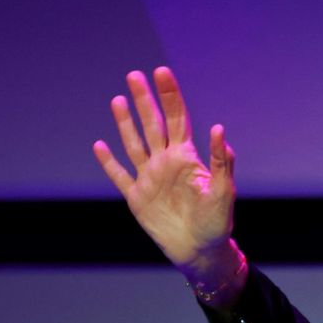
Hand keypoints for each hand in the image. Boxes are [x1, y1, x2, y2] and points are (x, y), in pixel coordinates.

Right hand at [93, 67, 235, 271]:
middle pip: (152, 124)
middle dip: (144, 99)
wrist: (200, 250)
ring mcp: (149, 178)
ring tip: (117, 100)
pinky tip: (99, 146)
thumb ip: (221, 160)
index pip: (176, 119)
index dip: (169, 95)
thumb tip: (219, 128)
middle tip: (134, 75)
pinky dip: (109, 162)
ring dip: (125, 123)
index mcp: (186, 157)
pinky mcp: (137, 198)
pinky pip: (119, 176)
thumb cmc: (217, 222)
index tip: (161, 71)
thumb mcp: (223, 190)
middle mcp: (166, 162)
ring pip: (134, 144)